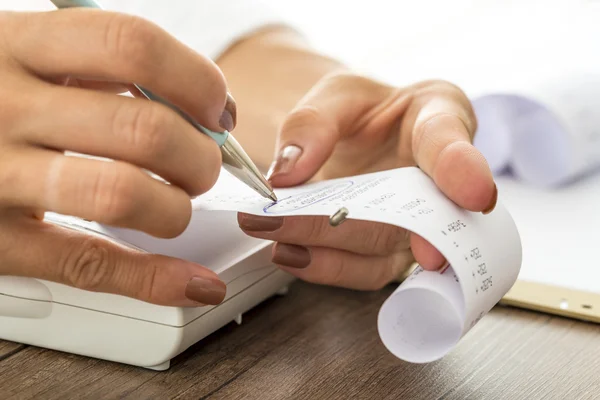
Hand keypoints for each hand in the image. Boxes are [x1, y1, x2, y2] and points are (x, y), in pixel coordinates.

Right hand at [0, 9, 233, 305]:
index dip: (195, 80)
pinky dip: (155, 279)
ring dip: (177, 209)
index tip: (217, 110)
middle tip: (201, 167)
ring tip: (177, 206)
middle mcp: (3, 106)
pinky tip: (193, 283)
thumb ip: (102, 68)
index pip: (132, 46)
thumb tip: (205, 106)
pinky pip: (89, 264)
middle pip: (142, 129)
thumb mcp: (24, 55)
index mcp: (16, 44)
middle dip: (199, 157)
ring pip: (122, 196)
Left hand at [238, 73, 495, 289]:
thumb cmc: (362, 111)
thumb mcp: (336, 94)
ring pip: (386, 248)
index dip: (463, 169)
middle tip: (290, 219)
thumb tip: (287, 172)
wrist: (358, 138)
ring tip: (278, 240)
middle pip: (411, 211)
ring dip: (329, 250)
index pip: (451, 142)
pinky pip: (366, 270)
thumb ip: (312, 123)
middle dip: (351, 221)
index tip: (475, 195)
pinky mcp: (393, 249)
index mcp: (439, 118)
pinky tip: (291, 255)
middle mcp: (438, 178)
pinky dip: (326, 267)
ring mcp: (419, 221)